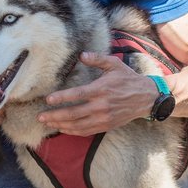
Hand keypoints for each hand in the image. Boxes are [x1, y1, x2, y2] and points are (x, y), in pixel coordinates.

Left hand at [38, 52, 157, 135]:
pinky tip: (63, 128)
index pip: (77, 94)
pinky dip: (73, 131)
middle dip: (55, 115)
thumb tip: (82, 55)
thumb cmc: (128, 79)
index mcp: (101, 89)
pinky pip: (86, 131)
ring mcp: (104, 118)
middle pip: (74, 114)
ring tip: (47, 123)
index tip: (48, 99)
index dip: (62, 98)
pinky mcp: (106, 126)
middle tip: (40, 116)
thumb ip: (97, 59)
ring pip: (78, 125)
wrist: (146, 98)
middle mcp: (101, 106)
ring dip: (61, 125)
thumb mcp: (115, 64)